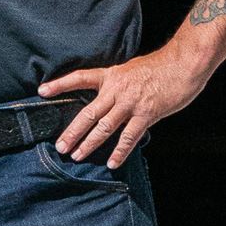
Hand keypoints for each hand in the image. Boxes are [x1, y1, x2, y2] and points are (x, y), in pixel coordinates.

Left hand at [39, 47, 202, 164]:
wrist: (184, 63)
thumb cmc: (162, 66)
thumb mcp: (133, 69)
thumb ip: (120, 84)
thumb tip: (111, 97)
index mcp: (112, 76)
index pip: (80, 78)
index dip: (60, 85)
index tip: (42, 91)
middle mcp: (116, 90)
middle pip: (88, 113)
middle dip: (72, 131)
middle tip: (60, 146)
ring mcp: (131, 103)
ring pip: (104, 127)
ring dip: (89, 143)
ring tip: (76, 155)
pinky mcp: (146, 114)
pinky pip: (129, 137)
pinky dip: (119, 151)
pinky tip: (112, 162)